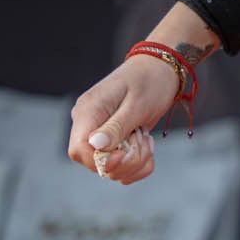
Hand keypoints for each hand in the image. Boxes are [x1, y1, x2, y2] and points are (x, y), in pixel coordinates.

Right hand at [67, 55, 179, 183]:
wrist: (160, 71)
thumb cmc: (149, 83)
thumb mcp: (136, 105)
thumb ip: (116, 127)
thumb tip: (96, 145)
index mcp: (88, 112)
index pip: (78, 150)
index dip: (101, 161)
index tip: (125, 154)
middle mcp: (89, 125)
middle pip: (95, 164)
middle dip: (125, 163)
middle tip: (143, 140)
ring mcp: (101, 134)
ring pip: (111, 169)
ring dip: (135, 163)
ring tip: (146, 138)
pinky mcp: (114, 141)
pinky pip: (122, 168)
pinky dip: (139, 165)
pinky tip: (147, 145)